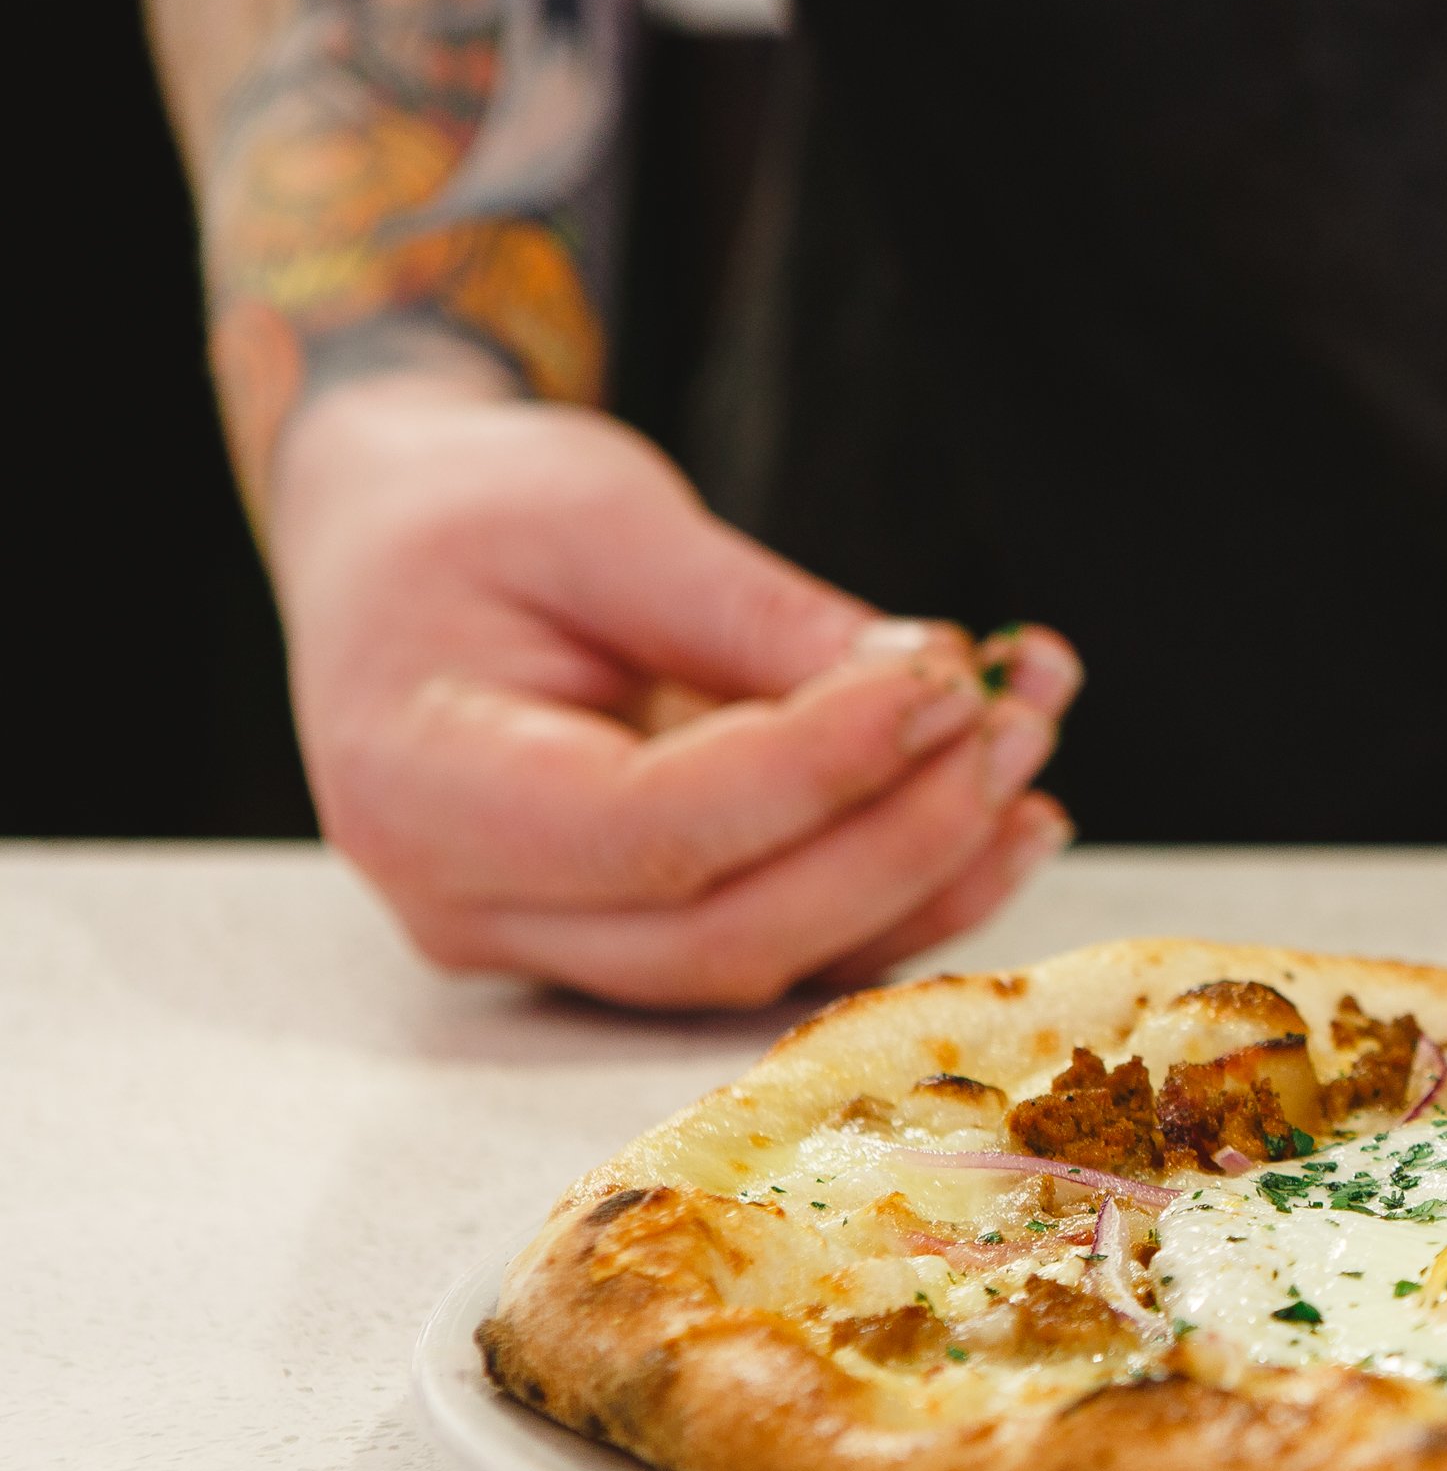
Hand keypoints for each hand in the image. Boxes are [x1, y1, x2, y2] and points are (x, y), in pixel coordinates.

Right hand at [267, 369, 1078, 1008]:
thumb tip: (928, 684)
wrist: (395, 546)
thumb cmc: (470, 511)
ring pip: (778, 959)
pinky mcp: (636, 943)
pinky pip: (793, 947)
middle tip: (1010, 718)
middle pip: (729, 933)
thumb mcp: (600, 511)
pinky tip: (1003, 809)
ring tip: (1027, 738)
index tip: (945, 676)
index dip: (822, 768)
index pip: (654, 827)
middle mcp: (475, 907)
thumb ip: (753, 612)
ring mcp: (553, 947)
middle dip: (901, 834)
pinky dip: (911, 887)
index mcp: (426, 791)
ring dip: (933, 865)